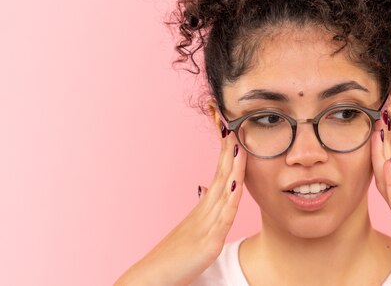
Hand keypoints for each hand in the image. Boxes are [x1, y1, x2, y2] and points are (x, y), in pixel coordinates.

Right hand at [114, 138, 246, 285]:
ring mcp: (206, 225)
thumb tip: (206, 188)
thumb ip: (205, 209)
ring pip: (224, 190)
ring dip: (232, 167)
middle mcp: (206, 210)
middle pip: (221, 174)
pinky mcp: (208, 243)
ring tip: (238, 144)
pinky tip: (235, 186)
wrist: (152, 278)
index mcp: (205, 207)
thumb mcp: (194, 229)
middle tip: (234, 121)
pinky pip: (222, 219)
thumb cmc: (175, 256)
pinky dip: (230, 202)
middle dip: (230, 149)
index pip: (220, 172)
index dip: (228, 151)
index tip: (233, 127)